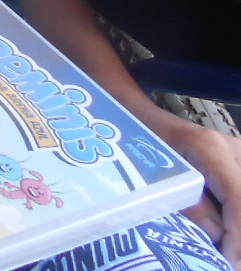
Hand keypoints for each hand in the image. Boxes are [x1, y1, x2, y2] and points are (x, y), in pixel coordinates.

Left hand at [156, 113, 240, 266]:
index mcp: (210, 149)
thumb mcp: (158, 175)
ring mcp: (238, 154)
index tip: (231, 261)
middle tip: (230, 260)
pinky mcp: (237, 162)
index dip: (238, 235)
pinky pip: (239, 192)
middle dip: (240, 235)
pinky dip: (235, 215)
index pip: (237, 198)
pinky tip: (228, 234)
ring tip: (229, 249)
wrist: (140, 115)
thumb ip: (190, 206)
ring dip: (238, 225)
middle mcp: (233, 148)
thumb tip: (219, 238)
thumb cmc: (141, 142)